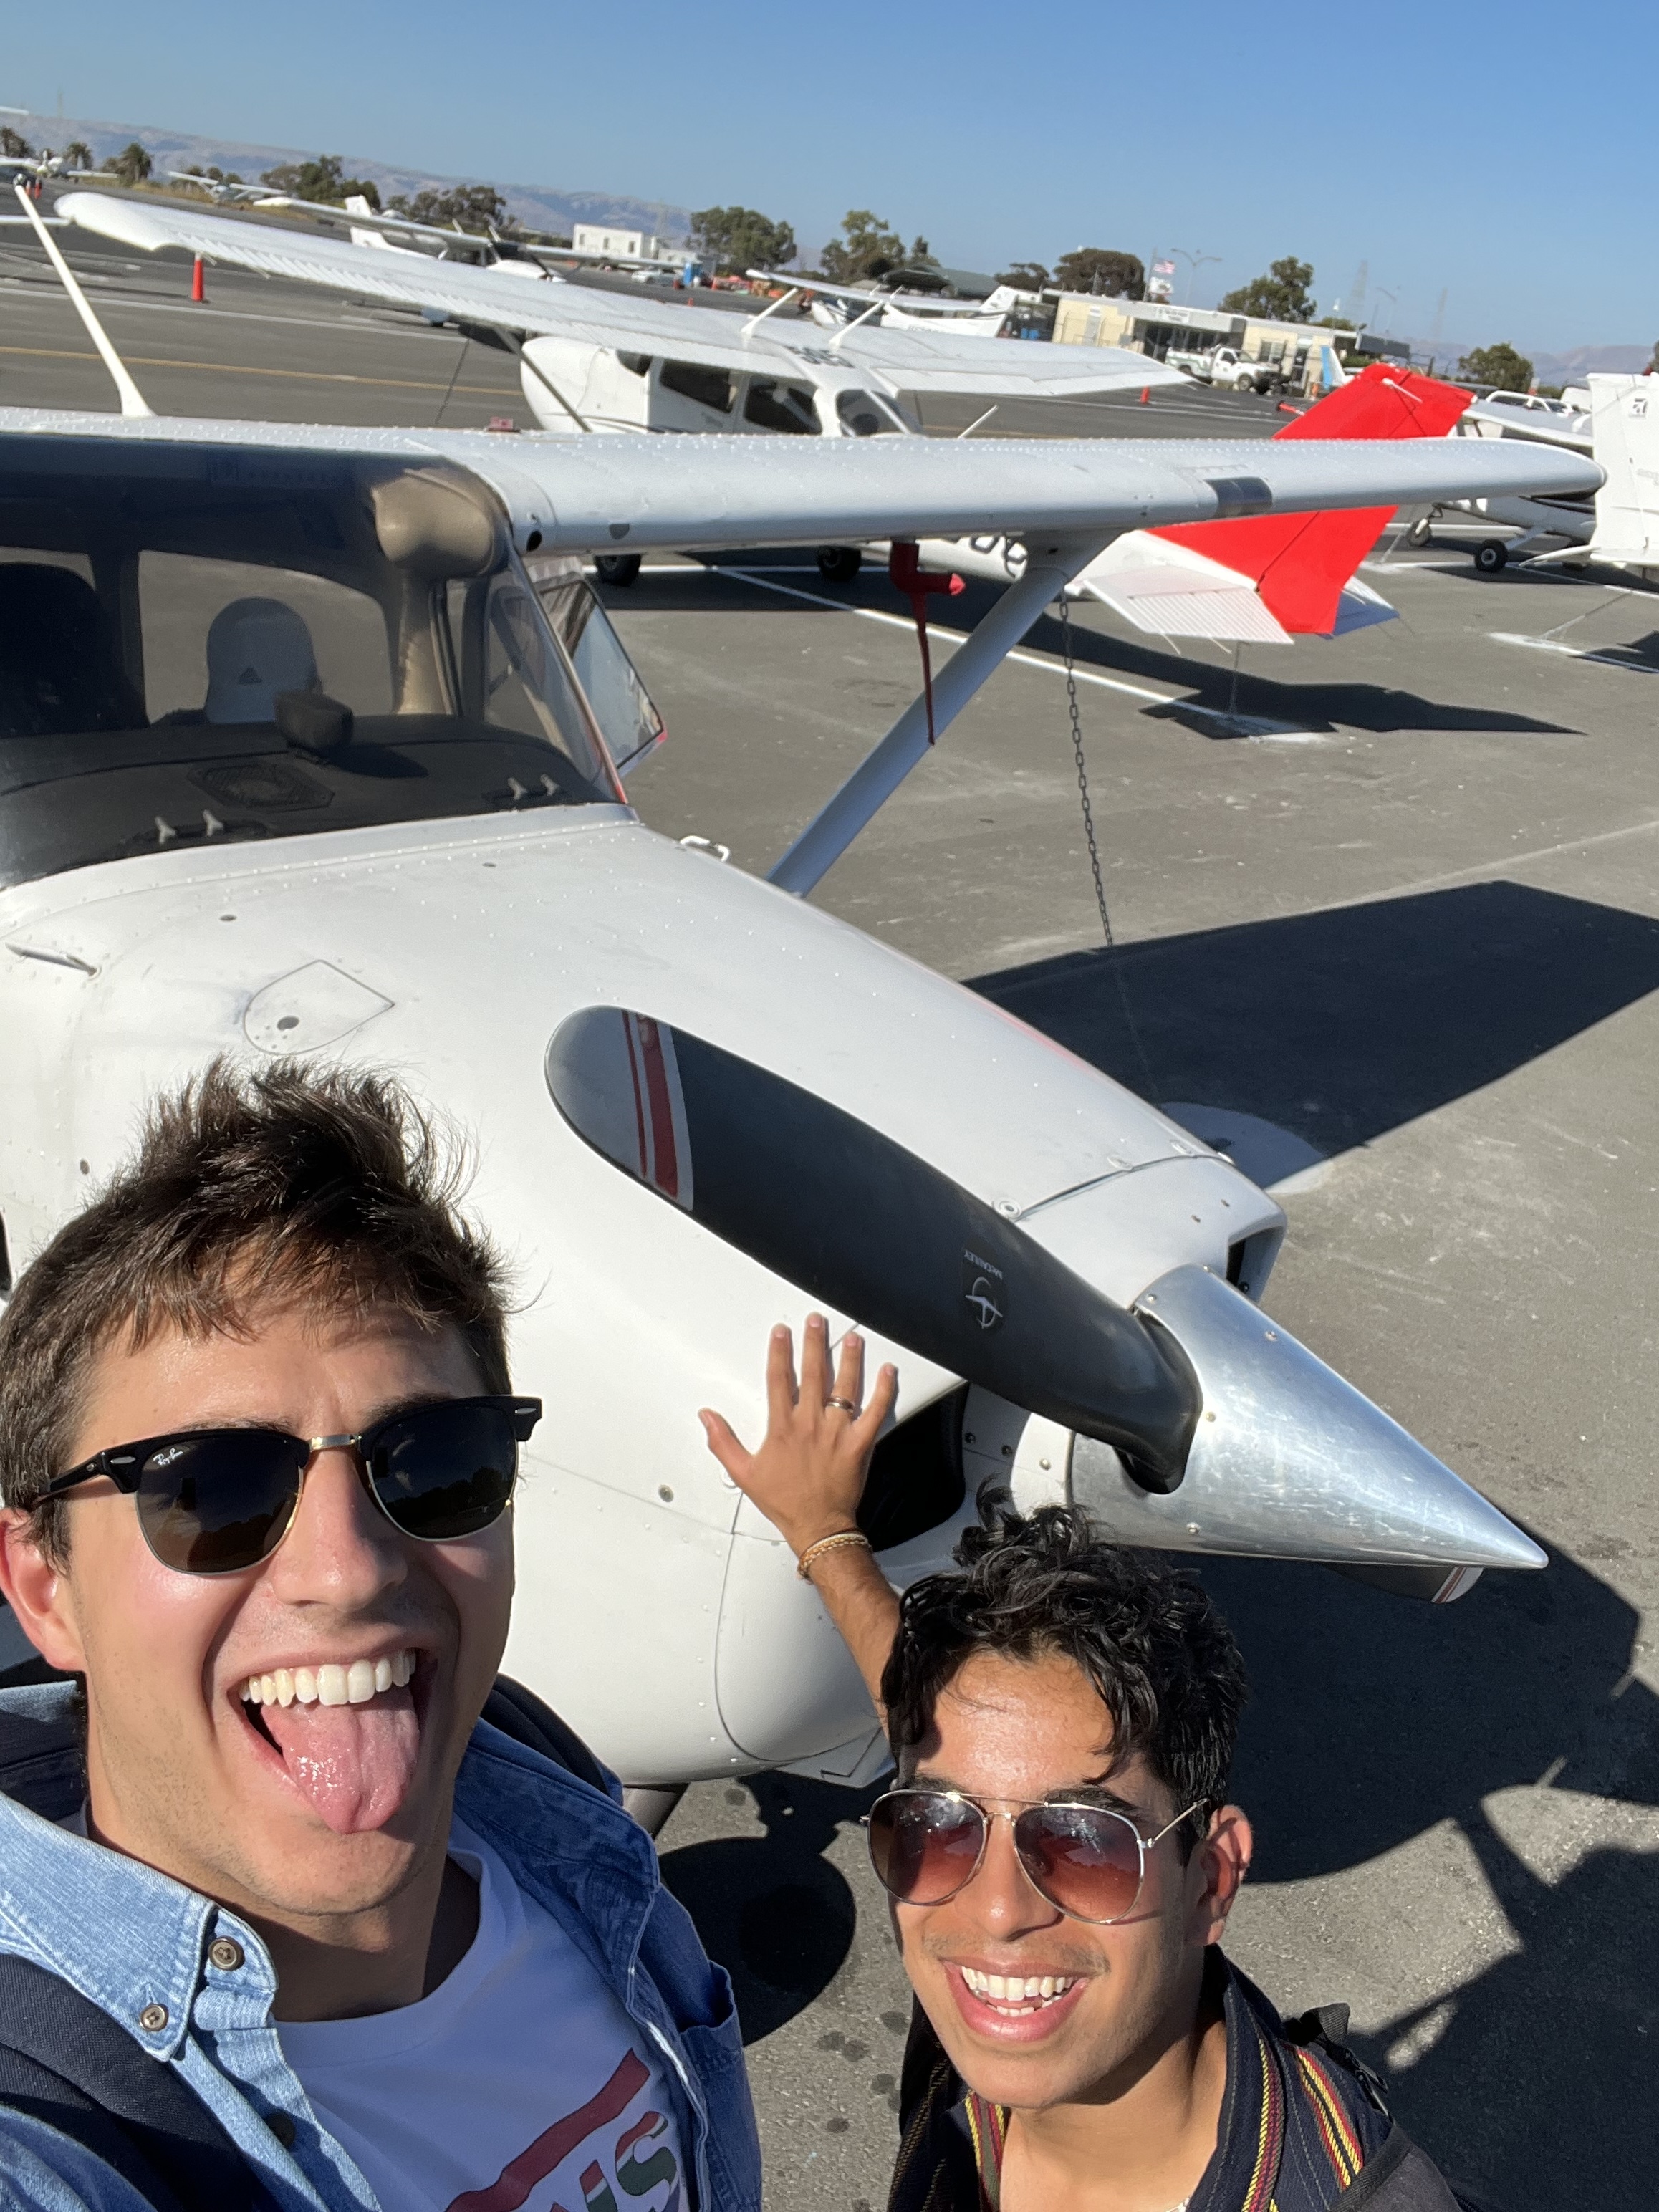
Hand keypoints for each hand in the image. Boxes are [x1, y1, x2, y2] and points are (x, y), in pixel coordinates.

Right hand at [699, 1314, 898, 1558]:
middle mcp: (810, 1424)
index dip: (779, 1352)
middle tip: (817, 1321)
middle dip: (814, 1343)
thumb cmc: (784, 1501)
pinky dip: (883, 1390)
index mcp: (783, 1427)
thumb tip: (707, 1416)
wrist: (817, 1526)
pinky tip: (887, 1371)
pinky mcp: (860, 1443)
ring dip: (849, 1358)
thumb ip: (723, 1441)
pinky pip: (875, 1412)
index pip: (778, 1379)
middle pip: (812, 1373)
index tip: (782, 1332)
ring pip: (844, 1386)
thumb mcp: (744, 1472)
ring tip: (852, 1338)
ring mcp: (837, 1432)